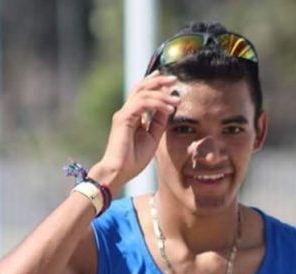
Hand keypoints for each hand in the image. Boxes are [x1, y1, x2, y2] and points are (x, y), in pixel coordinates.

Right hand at [90, 72, 179, 193]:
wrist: (119, 172)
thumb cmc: (133, 159)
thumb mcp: (153, 137)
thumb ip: (159, 122)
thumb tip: (169, 107)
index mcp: (132, 115)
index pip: (143, 93)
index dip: (156, 84)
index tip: (171, 83)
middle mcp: (127, 111)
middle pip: (141, 87)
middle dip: (158, 81)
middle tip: (174, 79)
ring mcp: (123, 114)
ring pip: (142, 93)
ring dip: (162, 95)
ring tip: (176, 101)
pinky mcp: (123, 119)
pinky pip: (142, 104)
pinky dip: (157, 104)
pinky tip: (168, 110)